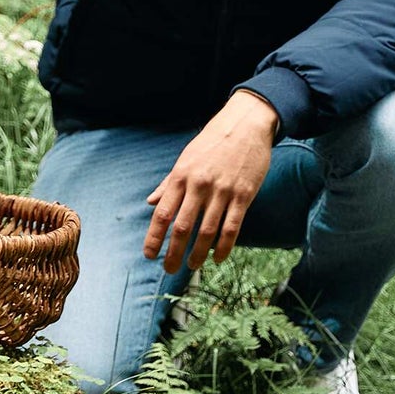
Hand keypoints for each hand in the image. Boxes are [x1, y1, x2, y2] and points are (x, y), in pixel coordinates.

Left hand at [143, 91, 279, 273]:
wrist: (246, 124)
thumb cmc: (213, 141)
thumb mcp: (186, 158)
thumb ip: (168, 183)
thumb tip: (150, 202)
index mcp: (181, 176)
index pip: (162, 213)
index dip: (154, 238)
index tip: (149, 255)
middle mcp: (199, 185)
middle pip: (182, 227)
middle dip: (173, 253)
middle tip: (169, 269)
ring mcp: (222, 191)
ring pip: (207, 231)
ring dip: (198, 253)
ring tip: (192, 265)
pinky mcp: (244, 194)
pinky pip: (232, 227)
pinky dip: (223, 246)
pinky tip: (217, 257)